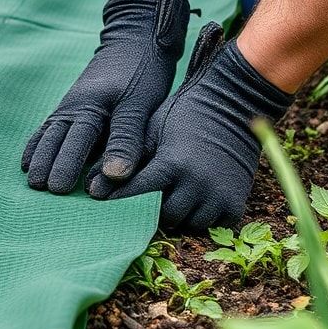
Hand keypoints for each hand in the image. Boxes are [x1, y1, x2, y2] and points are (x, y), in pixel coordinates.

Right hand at [22, 0, 189, 193]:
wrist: (136, 38)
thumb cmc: (143, 72)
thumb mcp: (140, 105)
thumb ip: (126, 138)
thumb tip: (112, 175)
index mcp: (90, 106)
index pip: (75, 141)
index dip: (66, 165)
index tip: (59, 189)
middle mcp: (74, 106)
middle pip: (54, 139)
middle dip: (46, 164)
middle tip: (39, 189)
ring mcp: (70, 104)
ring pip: (49, 133)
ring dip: (40, 156)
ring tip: (31, 179)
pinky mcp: (73, 105)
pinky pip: (50, 127)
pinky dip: (40, 142)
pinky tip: (31, 158)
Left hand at [87, 23, 293, 230]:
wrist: (232, 102)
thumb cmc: (184, 114)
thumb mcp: (153, 129)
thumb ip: (127, 159)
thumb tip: (91, 188)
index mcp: (172, 163)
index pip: (137, 193)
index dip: (119, 199)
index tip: (105, 202)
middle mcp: (197, 184)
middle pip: (165, 216)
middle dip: (155, 210)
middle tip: (148, 199)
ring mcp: (218, 195)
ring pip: (190, 225)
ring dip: (180, 216)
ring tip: (174, 199)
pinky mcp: (236, 203)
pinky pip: (214, 226)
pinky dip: (204, 218)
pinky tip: (196, 203)